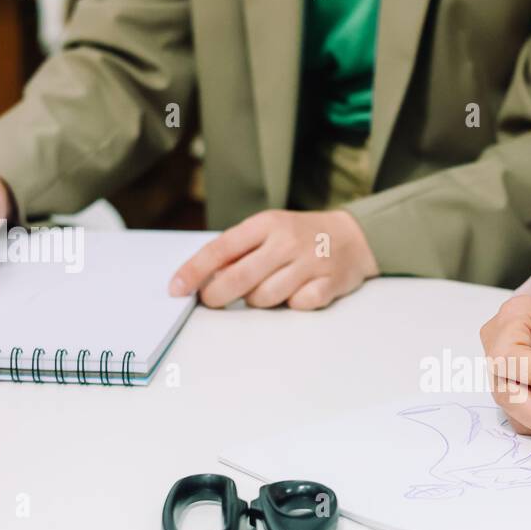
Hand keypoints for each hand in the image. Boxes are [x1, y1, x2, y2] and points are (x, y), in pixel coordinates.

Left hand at [168, 209, 378, 309]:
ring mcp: (310, 262)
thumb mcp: (269, 230)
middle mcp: (287, 241)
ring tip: (265, 291)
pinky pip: (297, 306)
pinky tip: (296, 293)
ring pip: (265, 297)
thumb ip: (239, 251)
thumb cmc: (301, 237)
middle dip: (217, 296)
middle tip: (213, 300)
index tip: (176, 290)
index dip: (194, 272)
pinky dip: (291, 305)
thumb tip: (204, 279)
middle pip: (239, 278)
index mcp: (266, 224)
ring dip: (258, 301)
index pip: (220, 249)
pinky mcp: (330, 282)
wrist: (354, 236)